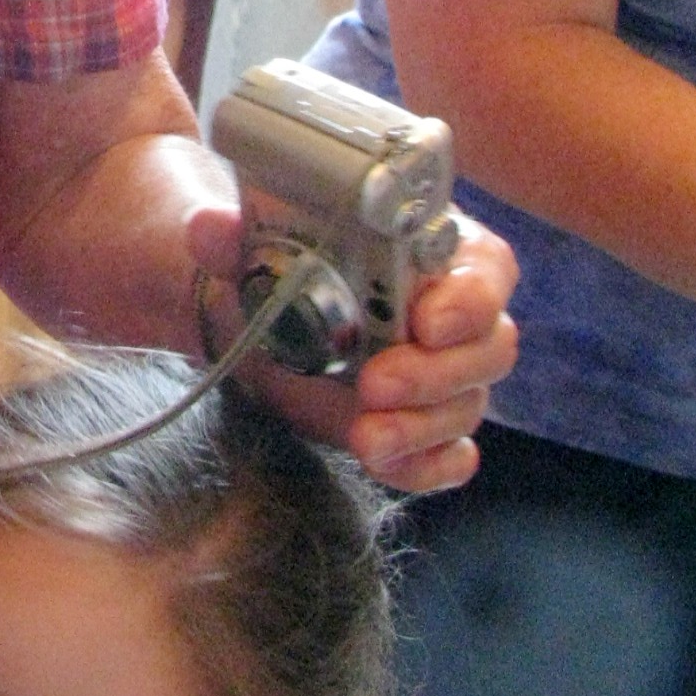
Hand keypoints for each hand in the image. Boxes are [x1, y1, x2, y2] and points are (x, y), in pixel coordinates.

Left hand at [187, 204, 518, 491]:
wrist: (250, 306)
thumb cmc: (276, 252)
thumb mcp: (253, 234)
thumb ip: (232, 232)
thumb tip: (208, 229)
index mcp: (434, 247)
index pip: (486, 269)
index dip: (470, 298)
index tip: (426, 322)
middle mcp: (452, 311)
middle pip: (488, 347)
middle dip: (438, 374)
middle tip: (375, 384)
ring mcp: (441, 373)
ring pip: (467, 406)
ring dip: (422, 427)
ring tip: (366, 438)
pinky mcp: (416, 423)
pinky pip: (448, 455)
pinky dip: (426, 466)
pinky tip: (387, 464)